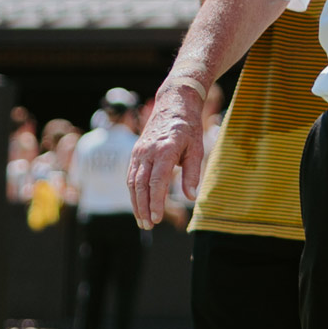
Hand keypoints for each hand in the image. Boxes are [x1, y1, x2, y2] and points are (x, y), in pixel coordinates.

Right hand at [127, 81, 203, 228]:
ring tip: (142, 221)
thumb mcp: (197, 147)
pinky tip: (138, 204)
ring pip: (132, 181)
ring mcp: (139, 151)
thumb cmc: (188, 127)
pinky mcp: (135, 151)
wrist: (173, 102)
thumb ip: (192, 173)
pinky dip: (133, 191)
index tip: (157, 218)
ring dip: (135, 202)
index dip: (155, 201)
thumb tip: (190, 197)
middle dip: (142, 207)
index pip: (156, 181)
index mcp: (165, 150)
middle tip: (148, 226)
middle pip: (140, 184)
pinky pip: (131, 174)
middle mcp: (148, 151)